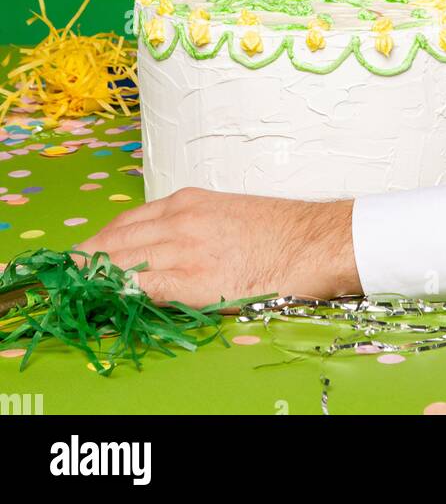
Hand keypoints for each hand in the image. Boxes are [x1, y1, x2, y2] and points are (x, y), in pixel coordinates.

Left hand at [72, 187, 360, 307]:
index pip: (125, 223)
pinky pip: (142, 287)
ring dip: (95, 278)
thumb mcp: (226, 216)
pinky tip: (108, 301)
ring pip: (120, 262)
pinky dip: (119, 294)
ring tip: (80, 292)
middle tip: (70, 278)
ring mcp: (184, 248)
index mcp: (186, 202)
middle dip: (87, 261)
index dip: (99, 244)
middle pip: (114, 241)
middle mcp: (178, 219)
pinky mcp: (194, 278)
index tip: (85, 258)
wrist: (316, 241)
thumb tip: (165, 254)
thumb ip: (192, 230)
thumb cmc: (280, 233)